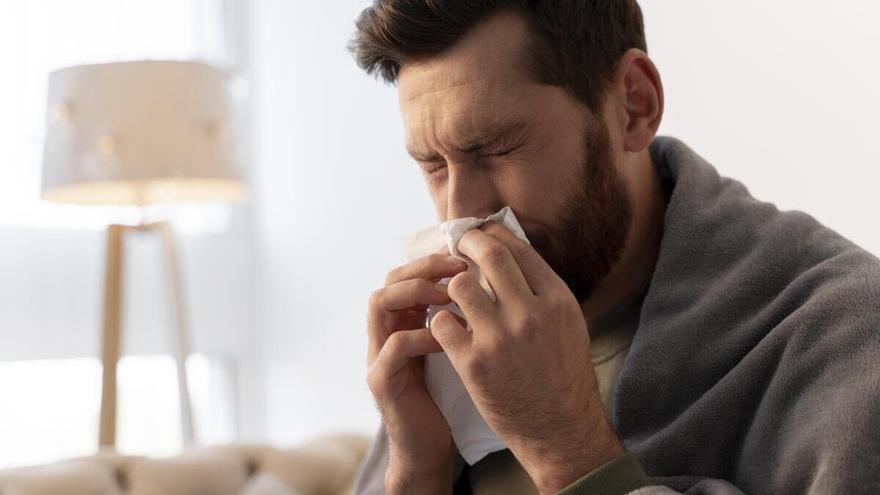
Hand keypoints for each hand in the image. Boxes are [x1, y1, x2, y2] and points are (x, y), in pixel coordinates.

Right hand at [367, 253, 468, 493]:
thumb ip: (459, 318)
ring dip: (416, 291)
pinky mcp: (382, 381)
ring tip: (449, 296)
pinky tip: (451, 337)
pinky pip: (396, 345)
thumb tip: (492, 282)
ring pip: (380, 302)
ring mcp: (378, 355)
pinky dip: (423, 334)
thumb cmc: (448, 396)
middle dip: (424, 267)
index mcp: (403, 322)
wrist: (428, 448)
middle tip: (459, 268)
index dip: (434, 260)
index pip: (407, 273)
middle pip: (389, 279)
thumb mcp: (455, 348)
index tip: (467, 257)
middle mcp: (384, 332)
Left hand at [429, 223, 623, 493]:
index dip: (493, 233)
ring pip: (459, 285)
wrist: (561, 429)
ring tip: (452, 295)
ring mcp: (500, 338)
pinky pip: (442, 322)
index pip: (518, 248)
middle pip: (489, 254)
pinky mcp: (474, 363)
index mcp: (557, 300)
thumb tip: (511, 254)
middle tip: (457, 245)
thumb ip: (541, 291)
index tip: (480, 233)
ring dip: (452, 286)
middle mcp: (530, 313)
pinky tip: (447, 328)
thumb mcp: (568, 324)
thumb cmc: (564, 376)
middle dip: (467, 243)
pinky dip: (441, 321)